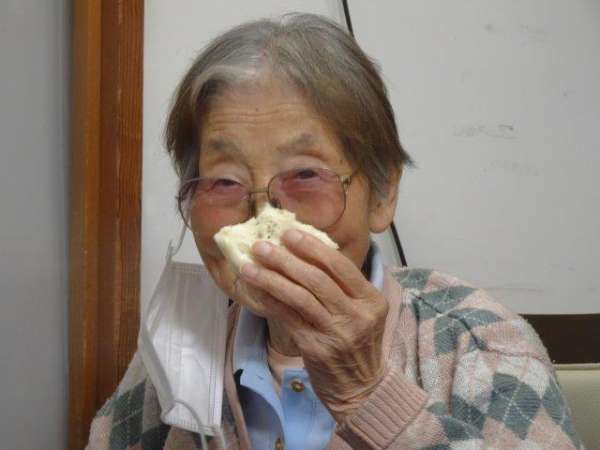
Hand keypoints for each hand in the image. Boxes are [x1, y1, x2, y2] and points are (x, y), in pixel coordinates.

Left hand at [239, 229, 388, 422]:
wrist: (361, 388)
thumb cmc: (358, 342)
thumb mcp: (362, 312)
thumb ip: (342, 286)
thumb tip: (304, 251)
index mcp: (371, 300)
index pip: (341, 266)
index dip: (313, 248)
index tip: (289, 233)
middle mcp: (356, 316)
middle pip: (317, 279)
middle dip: (286, 259)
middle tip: (262, 246)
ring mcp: (336, 334)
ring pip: (299, 298)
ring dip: (271, 279)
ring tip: (250, 266)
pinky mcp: (315, 349)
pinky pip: (288, 318)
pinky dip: (270, 301)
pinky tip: (256, 291)